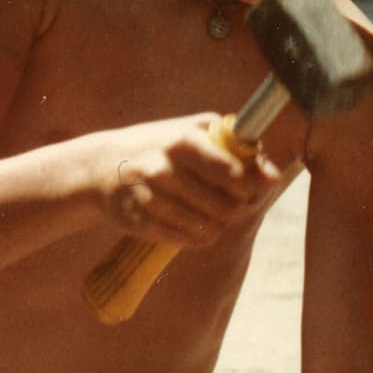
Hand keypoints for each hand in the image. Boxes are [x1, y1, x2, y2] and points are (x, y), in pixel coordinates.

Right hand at [103, 114, 279, 245]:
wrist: (100, 167)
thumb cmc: (158, 145)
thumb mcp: (191, 131)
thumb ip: (234, 146)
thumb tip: (272, 175)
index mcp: (181, 141)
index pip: (232, 171)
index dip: (249, 184)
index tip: (247, 185)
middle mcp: (164, 169)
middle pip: (227, 206)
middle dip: (234, 207)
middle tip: (226, 200)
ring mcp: (151, 198)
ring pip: (211, 228)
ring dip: (218, 224)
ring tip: (210, 212)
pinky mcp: (141, 224)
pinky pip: (191, 241)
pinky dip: (200, 237)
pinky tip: (193, 224)